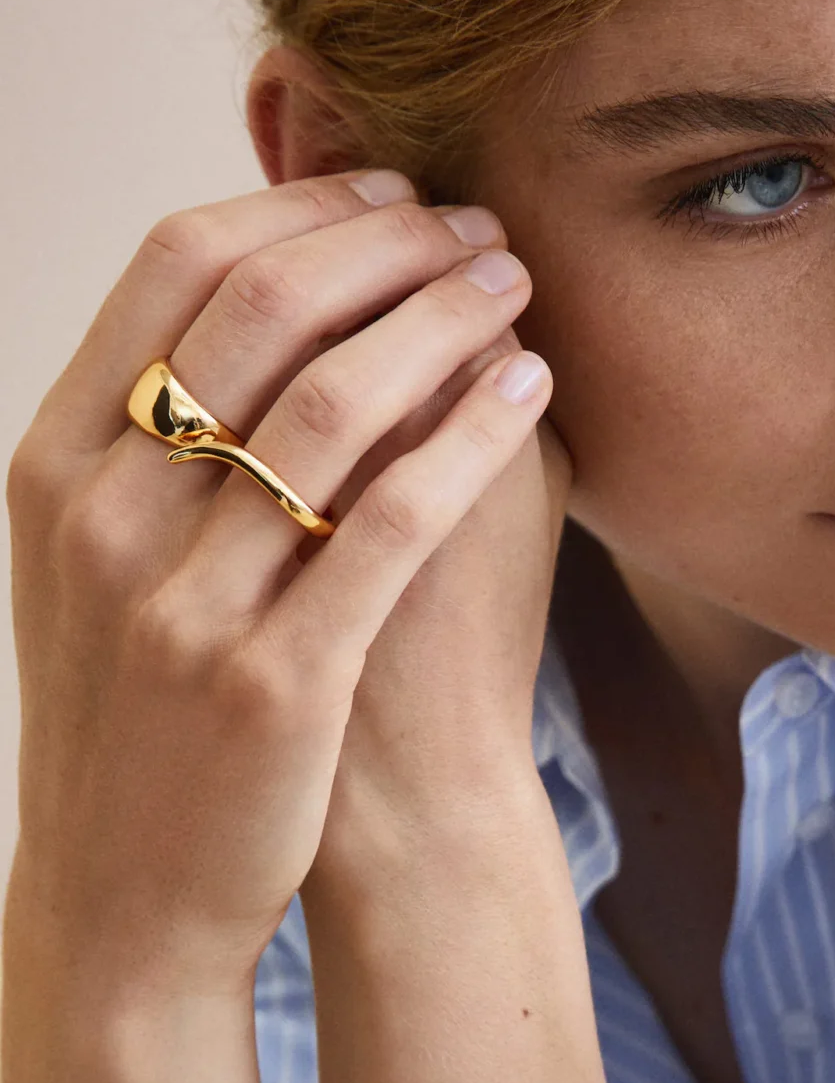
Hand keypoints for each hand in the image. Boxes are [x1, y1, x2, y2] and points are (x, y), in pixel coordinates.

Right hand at [5, 171, 554, 995]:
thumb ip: (150, 438)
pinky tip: (530, 384)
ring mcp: (185, 599)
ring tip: (512, 280)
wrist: (126, 890)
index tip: (387, 192)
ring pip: (338, 398)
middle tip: (472, 221)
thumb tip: (265, 302)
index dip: (296, 204)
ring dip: (445, 314)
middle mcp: (107, 515)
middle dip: (387, 238)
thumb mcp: (96, 564)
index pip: (173, 263)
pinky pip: (395, 515)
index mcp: (56, 463)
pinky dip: (473, 431)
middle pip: (262, 305)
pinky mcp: (278, 678)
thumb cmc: (134, 708)